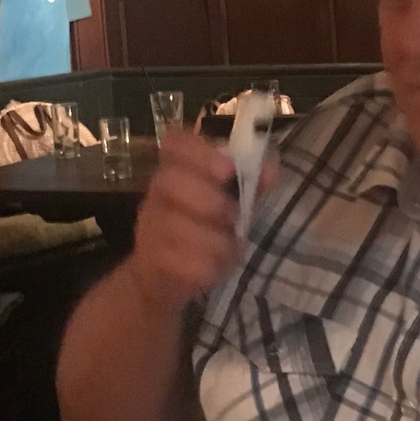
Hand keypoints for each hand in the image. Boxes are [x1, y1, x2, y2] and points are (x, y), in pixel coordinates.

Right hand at [127, 131, 272, 313]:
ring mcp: (150, 227)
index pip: (176, 143)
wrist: (167, 277)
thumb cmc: (208, 229)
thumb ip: (254, 182)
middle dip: (208, 199)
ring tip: (227, 246)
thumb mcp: (236, 202)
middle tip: (233, 215)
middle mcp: (159, 193)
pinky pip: (177, 262)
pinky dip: (205, 266)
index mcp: (179, 169)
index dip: (199, 151)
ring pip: (175, 226)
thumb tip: (270, 172)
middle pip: (168, 181)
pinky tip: (214, 267)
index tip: (228, 168)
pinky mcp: (150, 262)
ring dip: (213, 240)